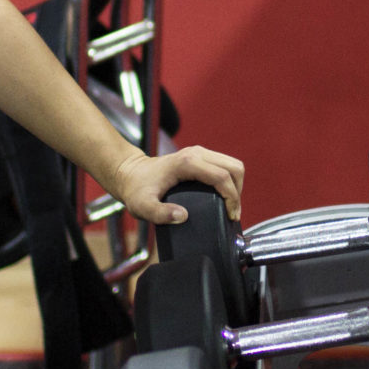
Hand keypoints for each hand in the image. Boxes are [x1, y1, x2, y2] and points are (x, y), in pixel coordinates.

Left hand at [108, 145, 246, 225]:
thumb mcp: (143, 206)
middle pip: (234, 168)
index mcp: (187, 163)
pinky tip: (225, 197)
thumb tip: (183, 216)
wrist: (130, 173)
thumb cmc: (136, 190)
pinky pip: (225, 166)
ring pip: (233, 165)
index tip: (231, 216)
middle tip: (232, 213)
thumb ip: (160, 214)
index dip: (232, 198)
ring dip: (237, 186)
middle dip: (238, 192)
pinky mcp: (200, 156)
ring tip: (231, 207)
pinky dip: (231, 181)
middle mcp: (197, 153)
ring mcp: (199, 153)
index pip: (222, 177)